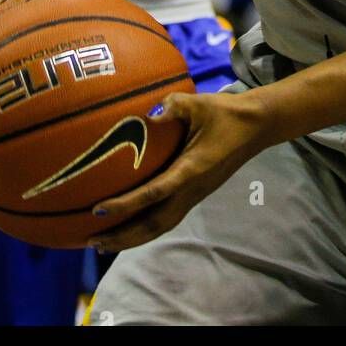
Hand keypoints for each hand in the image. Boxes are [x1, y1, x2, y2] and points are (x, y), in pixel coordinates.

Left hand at [87, 89, 269, 251]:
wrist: (255, 126)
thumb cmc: (225, 113)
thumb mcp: (199, 103)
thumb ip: (173, 106)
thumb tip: (147, 113)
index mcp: (191, 170)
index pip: (153, 193)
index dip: (125, 204)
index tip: (97, 209)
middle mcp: (191, 190)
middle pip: (153, 225)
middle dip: (122, 236)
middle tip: (90, 241)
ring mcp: (194, 196)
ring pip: (159, 227)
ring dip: (130, 237)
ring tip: (102, 243)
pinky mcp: (195, 194)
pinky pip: (165, 219)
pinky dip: (143, 229)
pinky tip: (127, 227)